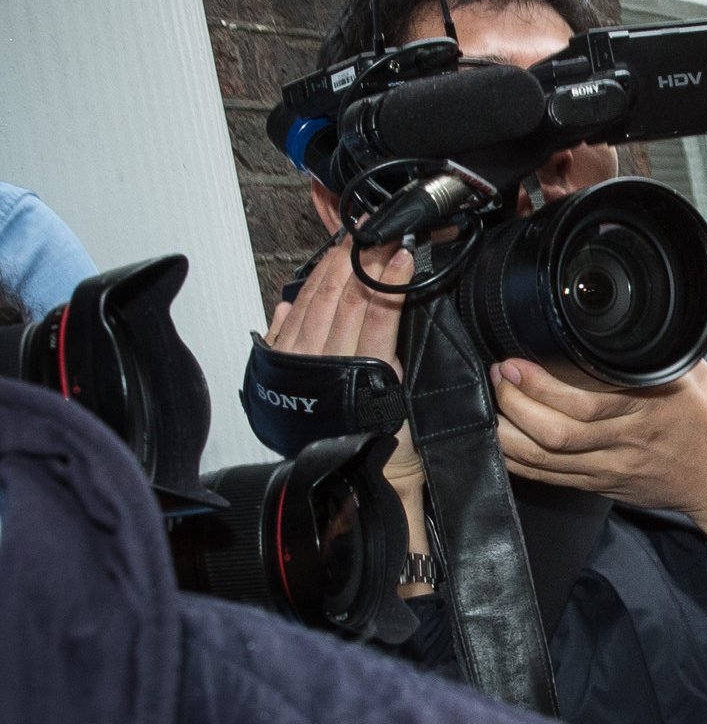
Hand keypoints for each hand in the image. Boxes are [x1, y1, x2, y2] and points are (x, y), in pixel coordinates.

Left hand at [264, 245, 430, 566]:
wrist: (359, 488)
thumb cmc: (390, 450)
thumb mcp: (410, 403)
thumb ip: (402, 358)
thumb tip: (401, 307)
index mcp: (366, 376)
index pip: (377, 315)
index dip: (388, 281)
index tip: (401, 254)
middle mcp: (327, 370)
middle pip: (342, 302)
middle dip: (359, 263)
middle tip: (376, 235)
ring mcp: (299, 370)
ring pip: (312, 308)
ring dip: (329, 272)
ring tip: (347, 246)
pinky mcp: (281, 375)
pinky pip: (284, 329)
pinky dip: (293, 305)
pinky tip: (301, 289)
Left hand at [491, 358, 706, 552]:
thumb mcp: (692, 370)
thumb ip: (652, 349)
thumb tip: (622, 314)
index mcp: (652, 407)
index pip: (587, 402)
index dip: (542, 385)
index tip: (517, 361)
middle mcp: (628, 441)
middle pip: (557, 433)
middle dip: (515, 403)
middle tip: (498, 376)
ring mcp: (612, 468)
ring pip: (546, 460)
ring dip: (508, 432)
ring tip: (492, 405)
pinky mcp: (601, 486)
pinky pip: (550, 478)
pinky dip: (519, 461)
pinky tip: (501, 441)